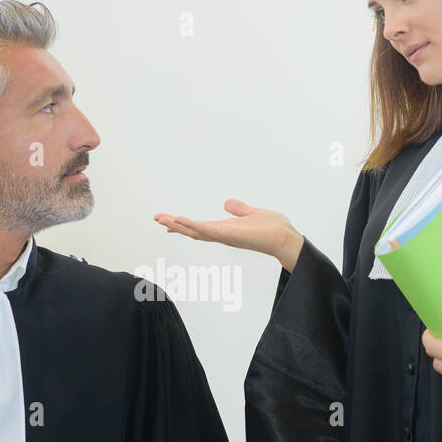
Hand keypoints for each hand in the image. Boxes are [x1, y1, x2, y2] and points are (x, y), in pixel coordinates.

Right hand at [153, 199, 304, 271]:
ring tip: (162, 218)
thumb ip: (239, 209)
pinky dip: (192, 225)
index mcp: (225, 229)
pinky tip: (180, 220)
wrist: (285, 237)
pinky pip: (206, 230)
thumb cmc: (273, 229)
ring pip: (195, 231)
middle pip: (193, 231)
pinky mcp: (228, 235)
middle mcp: (222, 235)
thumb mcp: (252, 213)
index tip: (168, 220)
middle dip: (174, 225)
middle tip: (156, 218)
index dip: (183, 224)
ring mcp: (224, 236)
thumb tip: (228, 203)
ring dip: (178, 225)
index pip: (200, 227)